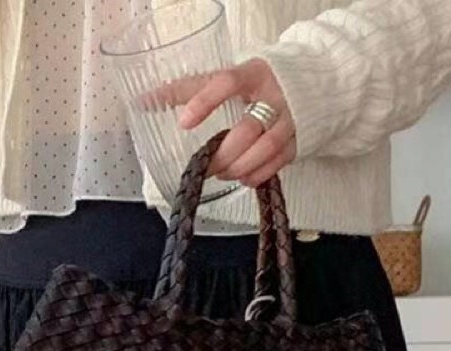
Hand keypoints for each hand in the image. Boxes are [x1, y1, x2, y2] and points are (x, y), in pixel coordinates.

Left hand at [176, 58, 295, 186]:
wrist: (305, 84)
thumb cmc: (254, 84)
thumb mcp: (225, 78)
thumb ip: (188, 90)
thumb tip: (145, 101)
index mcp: (254, 73)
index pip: (229, 82)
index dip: (206, 102)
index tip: (183, 123)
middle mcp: (275, 95)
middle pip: (247, 129)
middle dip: (223, 153)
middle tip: (206, 165)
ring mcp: (290, 119)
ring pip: (266, 148)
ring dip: (239, 167)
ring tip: (223, 173)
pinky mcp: (297, 140)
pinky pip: (278, 163)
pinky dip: (257, 174)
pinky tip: (243, 177)